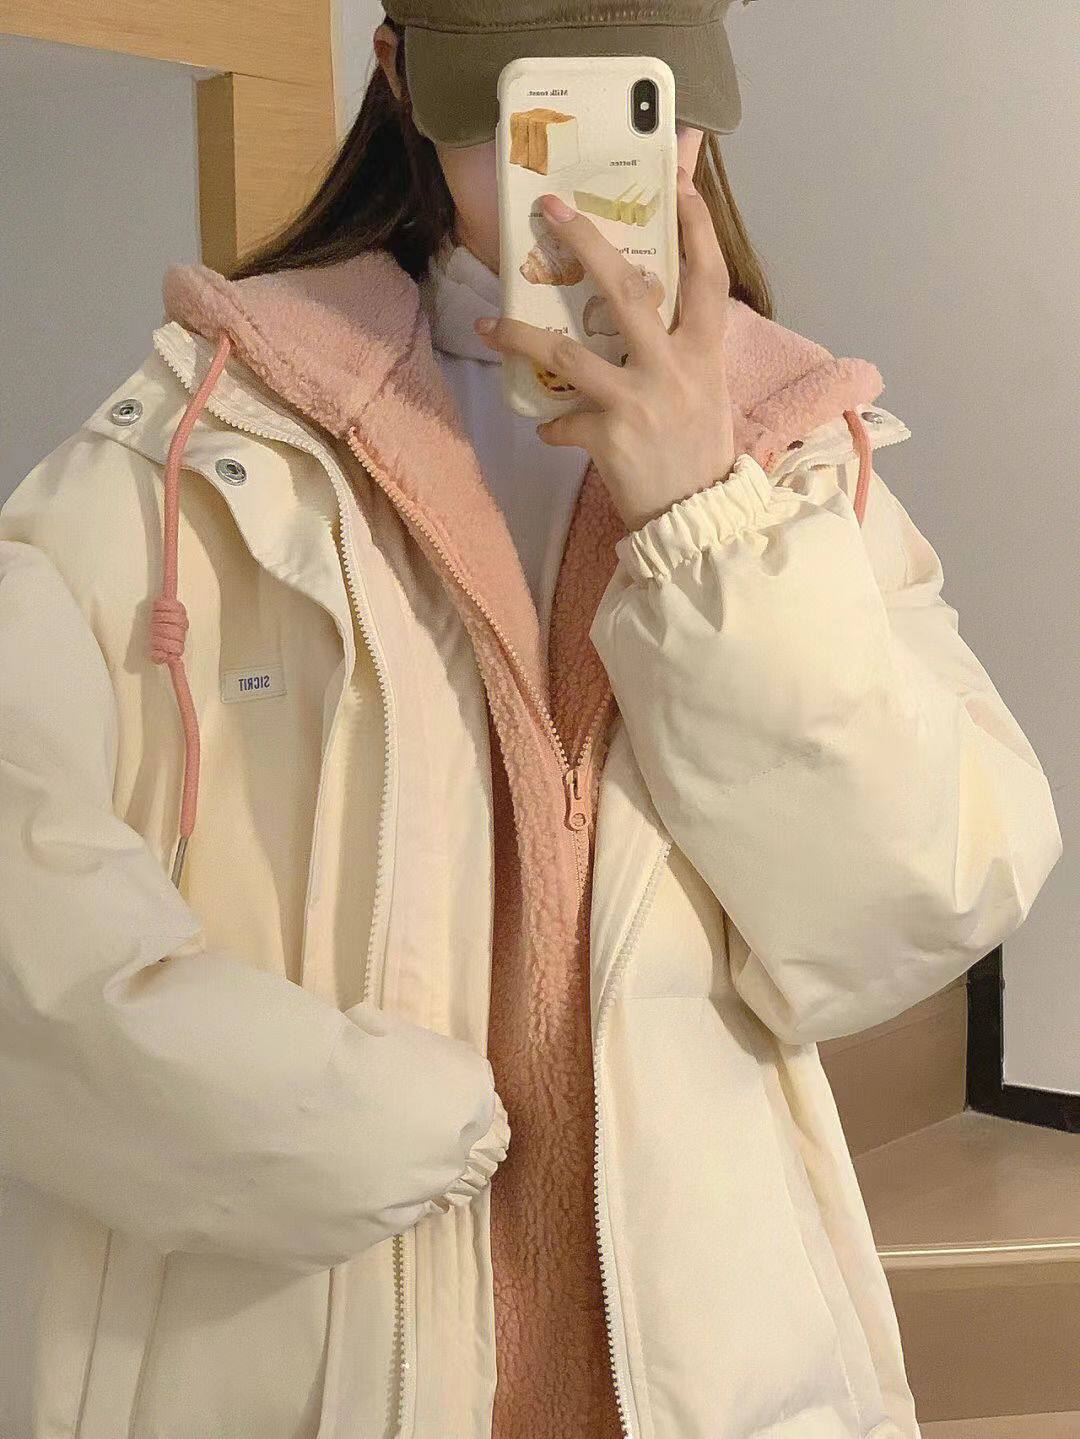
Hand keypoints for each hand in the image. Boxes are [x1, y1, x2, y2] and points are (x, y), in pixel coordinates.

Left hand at [474, 167, 736, 531]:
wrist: (696, 517)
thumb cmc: (698, 449)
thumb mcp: (705, 389)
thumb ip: (680, 347)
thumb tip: (645, 305)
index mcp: (705, 351)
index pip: (708, 276)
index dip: (696, 228)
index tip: (677, 184)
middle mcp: (674, 367)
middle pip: (626, 290)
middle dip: (586, 243)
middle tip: (550, 209)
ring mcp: (641, 401)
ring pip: (571, 352)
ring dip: (523, 337)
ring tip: (491, 326)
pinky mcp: (611, 437)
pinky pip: (565, 421)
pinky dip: (554, 425)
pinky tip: (549, 428)